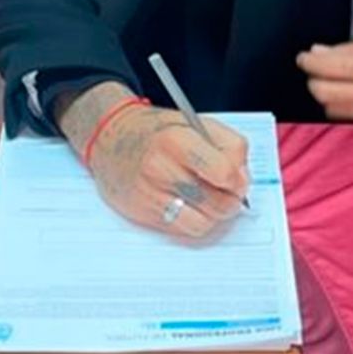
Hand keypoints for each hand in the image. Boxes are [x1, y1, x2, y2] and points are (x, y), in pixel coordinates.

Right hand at [56, 82, 249, 238]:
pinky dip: (196, 222)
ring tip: (213, 202)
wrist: (110, 139)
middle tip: (231, 194)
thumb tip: (242, 178)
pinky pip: (184, 230)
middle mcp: (160, 168)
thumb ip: (229, 146)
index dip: (239, 180)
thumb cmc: (158, 131)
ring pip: (203, 223)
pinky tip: (194, 208)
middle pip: (217, 202)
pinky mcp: (143, 213)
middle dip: (232, 201)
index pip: (223, 172)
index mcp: (177, 140)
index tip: (239, 180)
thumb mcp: (198, 123)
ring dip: (216, 216)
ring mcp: (150, 194)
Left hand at [296, 40, 352, 122]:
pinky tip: (352, 102)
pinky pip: (346, 122)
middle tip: (318, 71)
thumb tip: (317, 52)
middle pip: (323, 92)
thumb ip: (352, 49)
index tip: (304, 58)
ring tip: (341, 86)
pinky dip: (342, 111)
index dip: (309, 62)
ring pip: (331, 110)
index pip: (328, 66)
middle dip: (316, 80)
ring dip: (329, 98)